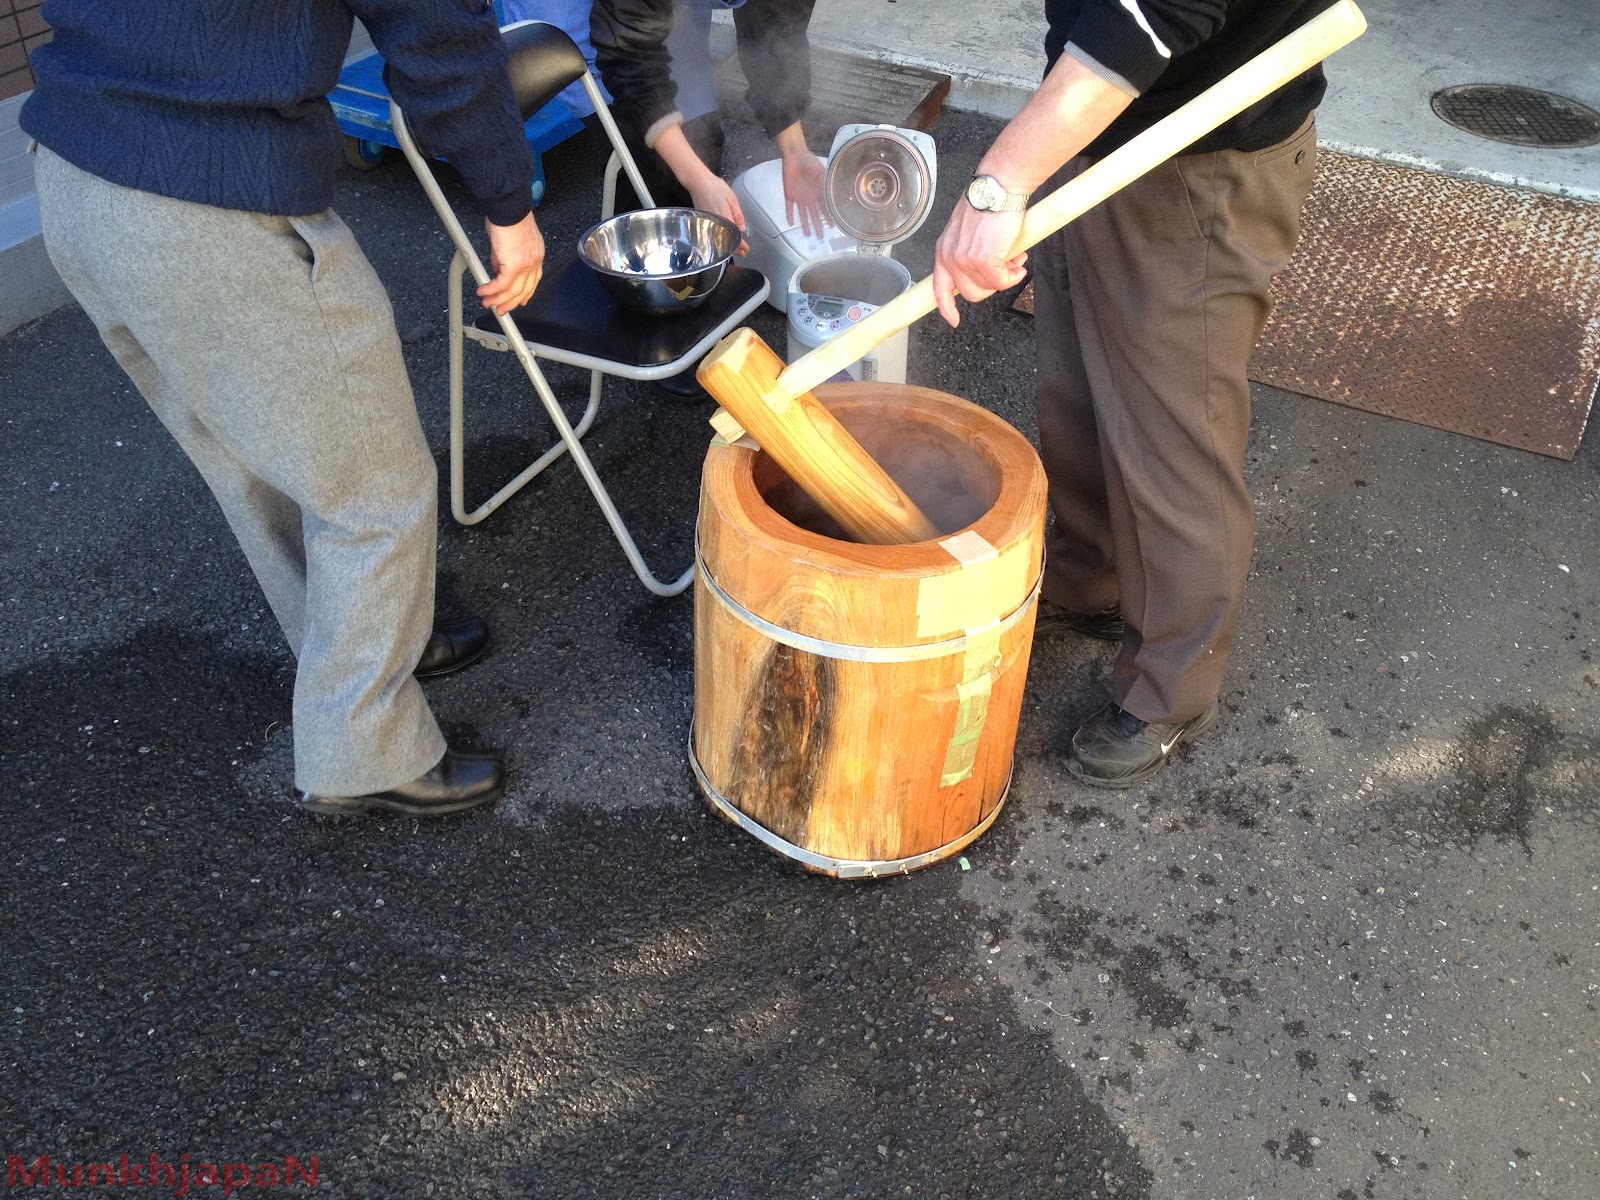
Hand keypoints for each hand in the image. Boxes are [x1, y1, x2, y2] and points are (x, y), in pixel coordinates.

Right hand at [478, 213, 543, 314]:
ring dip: (498, 299)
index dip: (526, 293)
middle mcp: (534, 262)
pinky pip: (502, 284)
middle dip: (510, 302)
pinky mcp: (514, 265)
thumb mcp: (507, 241)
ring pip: (513, 291)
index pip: (533, 280)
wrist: (509, 208)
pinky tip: (483, 291)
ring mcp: (526, 265)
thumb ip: (504, 257)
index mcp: (536, 255)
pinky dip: (491, 290)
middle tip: (500, 309)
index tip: (519, 300)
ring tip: (487, 302)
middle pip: (524, 290)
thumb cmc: (508, 217)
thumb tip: (497, 269)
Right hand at [686, 175, 749, 254]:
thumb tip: (742, 229)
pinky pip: (713, 236)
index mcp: (724, 217)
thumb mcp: (732, 198)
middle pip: (725, 242)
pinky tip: (724, 243)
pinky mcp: (703, 223)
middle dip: (735, 249)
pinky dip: (720, 242)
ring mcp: (708, 224)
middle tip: (744, 253)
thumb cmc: (716, 188)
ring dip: (728, 247)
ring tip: (736, 251)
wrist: (698, 182)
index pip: (733, 236)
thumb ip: (738, 214)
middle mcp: (715, 224)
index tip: (747, 249)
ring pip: (718, 241)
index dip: (741, 245)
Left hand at [780, 145, 826, 238]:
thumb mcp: (821, 172)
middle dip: (818, 225)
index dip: (828, 217)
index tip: (832, 226)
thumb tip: (832, 195)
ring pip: (803, 214)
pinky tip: (791, 223)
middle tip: (820, 237)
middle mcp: (810, 198)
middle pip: (814, 215)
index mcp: (818, 192)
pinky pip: (789, 207)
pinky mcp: (790, 195)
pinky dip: (790, 215)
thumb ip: (825, 184)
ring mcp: (800, 197)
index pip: (825, 208)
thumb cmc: (809, 161)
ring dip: (805, 224)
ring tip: (808, 234)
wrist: (795, 155)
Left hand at [931, 203, 1026, 327]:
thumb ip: (970, 251)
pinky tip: (1019, 260)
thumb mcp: (968, 230)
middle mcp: (950, 257)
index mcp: (944, 250)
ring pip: (989, 288)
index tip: (953, 319)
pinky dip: (1014, 276)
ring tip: (1015, 259)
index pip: (940, 287)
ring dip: (1006, 278)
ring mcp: (965, 260)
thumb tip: (989, 270)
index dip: (947, 306)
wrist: (999, 187)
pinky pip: (1002, 283)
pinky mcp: (984, 260)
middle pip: (970, 294)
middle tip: (1006, 269)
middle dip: (991, 286)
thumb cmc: (988, 202)